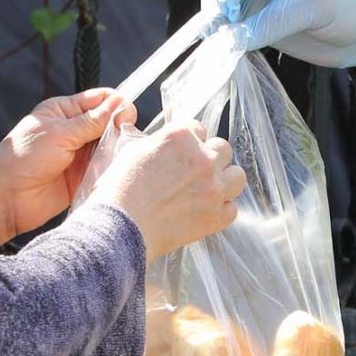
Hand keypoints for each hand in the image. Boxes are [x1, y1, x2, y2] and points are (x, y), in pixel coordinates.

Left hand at [0, 88, 132, 261]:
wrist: (6, 198)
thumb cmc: (23, 159)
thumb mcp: (59, 134)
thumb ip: (92, 121)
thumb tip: (119, 103)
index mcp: (63, 111)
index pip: (99, 99)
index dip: (116, 104)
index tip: (125, 115)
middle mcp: (73, 130)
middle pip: (109, 122)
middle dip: (119, 127)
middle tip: (121, 136)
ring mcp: (79, 154)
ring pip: (110, 145)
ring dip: (117, 148)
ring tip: (117, 154)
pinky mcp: (84, 177)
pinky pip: (106, 168)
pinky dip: (113, 167)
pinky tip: (116, 169)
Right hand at [81, 120, 245, 257]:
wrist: (118, 227)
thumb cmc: (118, 190)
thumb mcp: (132, 151)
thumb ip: (156, 143)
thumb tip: (165, 146)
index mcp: (180, 136)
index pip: (197, 128)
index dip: (187, 142)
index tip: (180, 154)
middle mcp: (203, 158)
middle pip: (222, 149)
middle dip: (209, 158)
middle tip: (193, 172)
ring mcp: (213, 188)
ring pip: (237, 176)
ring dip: (224, 181)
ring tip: (207, 190)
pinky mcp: (216, 216)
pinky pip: (232, 209)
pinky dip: (220, 210)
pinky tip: (204, 212)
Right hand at [214, 0, 355, 67]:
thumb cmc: (349, 8)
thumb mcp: (310, 9)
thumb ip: (269, 23)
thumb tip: (227, 41)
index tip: (231, 4)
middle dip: (218, 4)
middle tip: (219, 30)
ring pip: (224, 7)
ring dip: (217, 24)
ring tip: (218, 44)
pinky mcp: (263, 24)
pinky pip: (235, 28)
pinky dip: (226, 40)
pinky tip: (225, 52)